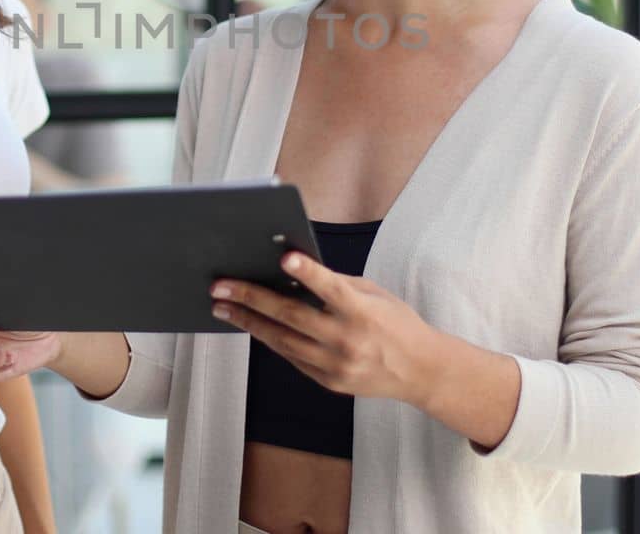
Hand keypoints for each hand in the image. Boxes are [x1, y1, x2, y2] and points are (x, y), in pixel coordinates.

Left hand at [211, 252, 439, 403]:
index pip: (331, 289)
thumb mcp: (375, 295)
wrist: (420, 372)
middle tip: (219, 287)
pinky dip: (269, 338)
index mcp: (363, 312)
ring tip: (222, 307)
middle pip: (292, 317)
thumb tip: (294, 271)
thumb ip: (337, 285)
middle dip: (251, 299)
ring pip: (282, 340)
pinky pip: (291, 357)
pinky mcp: (328, 381)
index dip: (308, 273)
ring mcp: (335, 365)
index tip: (285, 258)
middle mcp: (347, 341)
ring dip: (248, 322)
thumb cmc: (396, 323)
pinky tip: (250, 324)